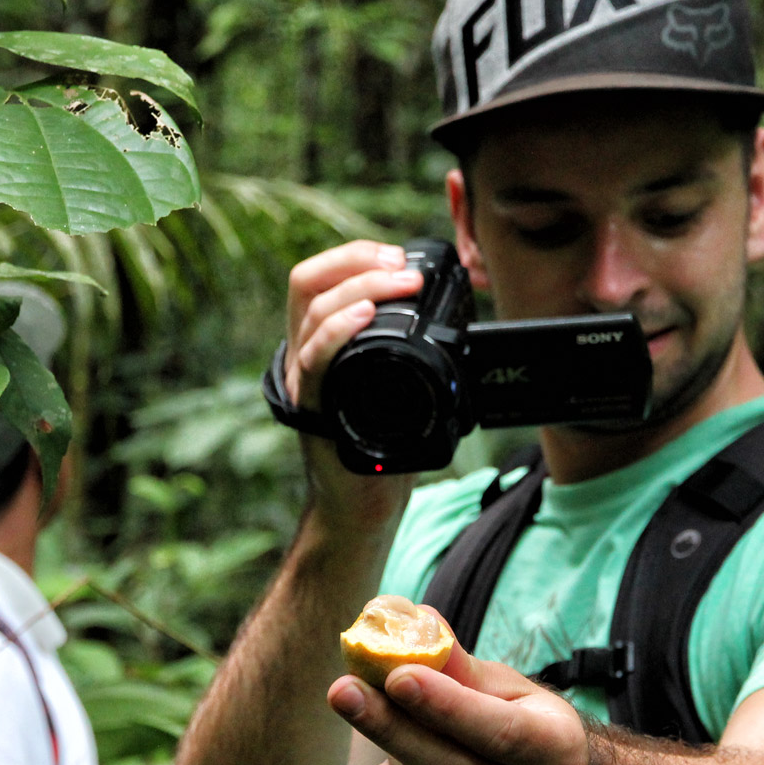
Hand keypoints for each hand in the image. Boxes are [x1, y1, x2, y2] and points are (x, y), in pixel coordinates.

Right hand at [284, 240, 423, 525]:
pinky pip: (315, 360)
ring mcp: (307, 382)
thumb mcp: (398, 389)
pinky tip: (363, 316)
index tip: (396, 256)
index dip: (353, 255)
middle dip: (356, 261)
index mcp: (320, 344)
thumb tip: (458, 320)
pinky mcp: (316, 410)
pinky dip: (337, 332)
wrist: (364, 509)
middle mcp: (304, 356)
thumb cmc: (382, 452)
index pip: (318, 278)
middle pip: (307, 282)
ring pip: (312, 312)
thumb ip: (409, 353)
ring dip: (360, 287)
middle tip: (402, 267)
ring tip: (399, 282)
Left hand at [326, 644, 591, 764]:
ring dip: (392, 750)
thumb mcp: (499, 685)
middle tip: (342, 690)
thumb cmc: (511, 718)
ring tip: (401, 726)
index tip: (397, 676)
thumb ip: (456, 662)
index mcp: (558, 751)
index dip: (445, 706)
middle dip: (391, 726)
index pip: (499, 733)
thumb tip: (413, 619)